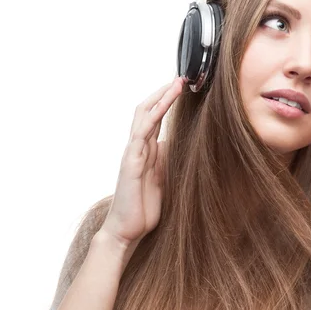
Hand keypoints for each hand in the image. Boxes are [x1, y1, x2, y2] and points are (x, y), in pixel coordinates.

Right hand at [101, 76, 185, 245]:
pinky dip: (151, 117)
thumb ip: (170, 162)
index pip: (156, 119)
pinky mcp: (130, 162)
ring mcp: (133, 153)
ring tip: (177, 84)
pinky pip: (140, 134)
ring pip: (144, 117)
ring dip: (161, 99)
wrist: (126, 231)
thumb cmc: (144, 208)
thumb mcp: (165, 181)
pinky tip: (163, 106)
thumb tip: (183, 146)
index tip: (184, 88)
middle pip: (149, 111)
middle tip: (182, 78)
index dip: (168, 102)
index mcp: (147, 152)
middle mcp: (138, 148)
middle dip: (165, 93)